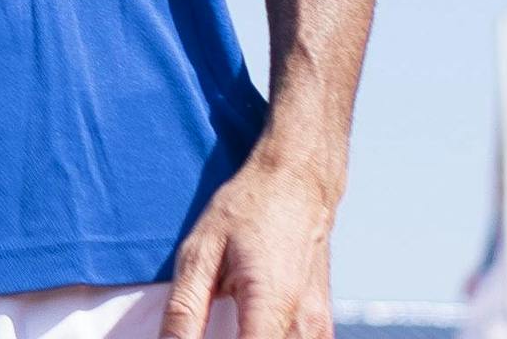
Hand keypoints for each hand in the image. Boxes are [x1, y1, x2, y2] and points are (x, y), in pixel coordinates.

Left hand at [164, 147, 340, 338]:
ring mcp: (319, 328)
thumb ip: (185, 310)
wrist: (297, 182)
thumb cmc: (248, 209)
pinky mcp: (321, 326)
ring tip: (222, 326)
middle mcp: (305, 324)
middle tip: (204, 327)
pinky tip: (244, 329)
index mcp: (272, 305)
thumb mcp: (201, 253)